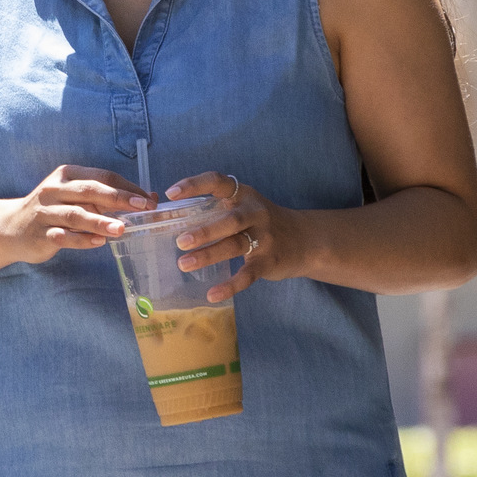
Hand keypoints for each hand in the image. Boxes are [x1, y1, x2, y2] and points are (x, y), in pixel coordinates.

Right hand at [2, 163, 152, 263]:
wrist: (11, 228)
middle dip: (118, 198)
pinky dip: (81, 240)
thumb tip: (148, 199)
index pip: (102, 176)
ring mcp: (46, 212)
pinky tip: (98, 243)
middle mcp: (54, 190)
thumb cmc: (53, 210)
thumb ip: (107, 198)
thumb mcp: (75, 197)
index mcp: (67, 175)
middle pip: (90, 191)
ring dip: (100, 222)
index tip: (148, 199)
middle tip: (142, 207)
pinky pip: (63, 237)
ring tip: (121, 229)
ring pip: (76, 214)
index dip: (127, 187)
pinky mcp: (40, 234)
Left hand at [165, 171, 289, 304]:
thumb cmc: (261, 222)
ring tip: (184, 264)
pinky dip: (230, 285)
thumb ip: (215, 209)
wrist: (305, 240)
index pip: (218, 182)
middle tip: (180, 241)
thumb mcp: (244, 206)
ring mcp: (264, 238)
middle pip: (230, 220)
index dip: (195, 185)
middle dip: (205, 230)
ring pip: (235, 246)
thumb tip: (170, 218)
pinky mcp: (268, 261)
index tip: (171, 193)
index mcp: (243, 195)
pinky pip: (247, 274)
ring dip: (209, 255)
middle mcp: (255, 213)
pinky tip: (212, 294)